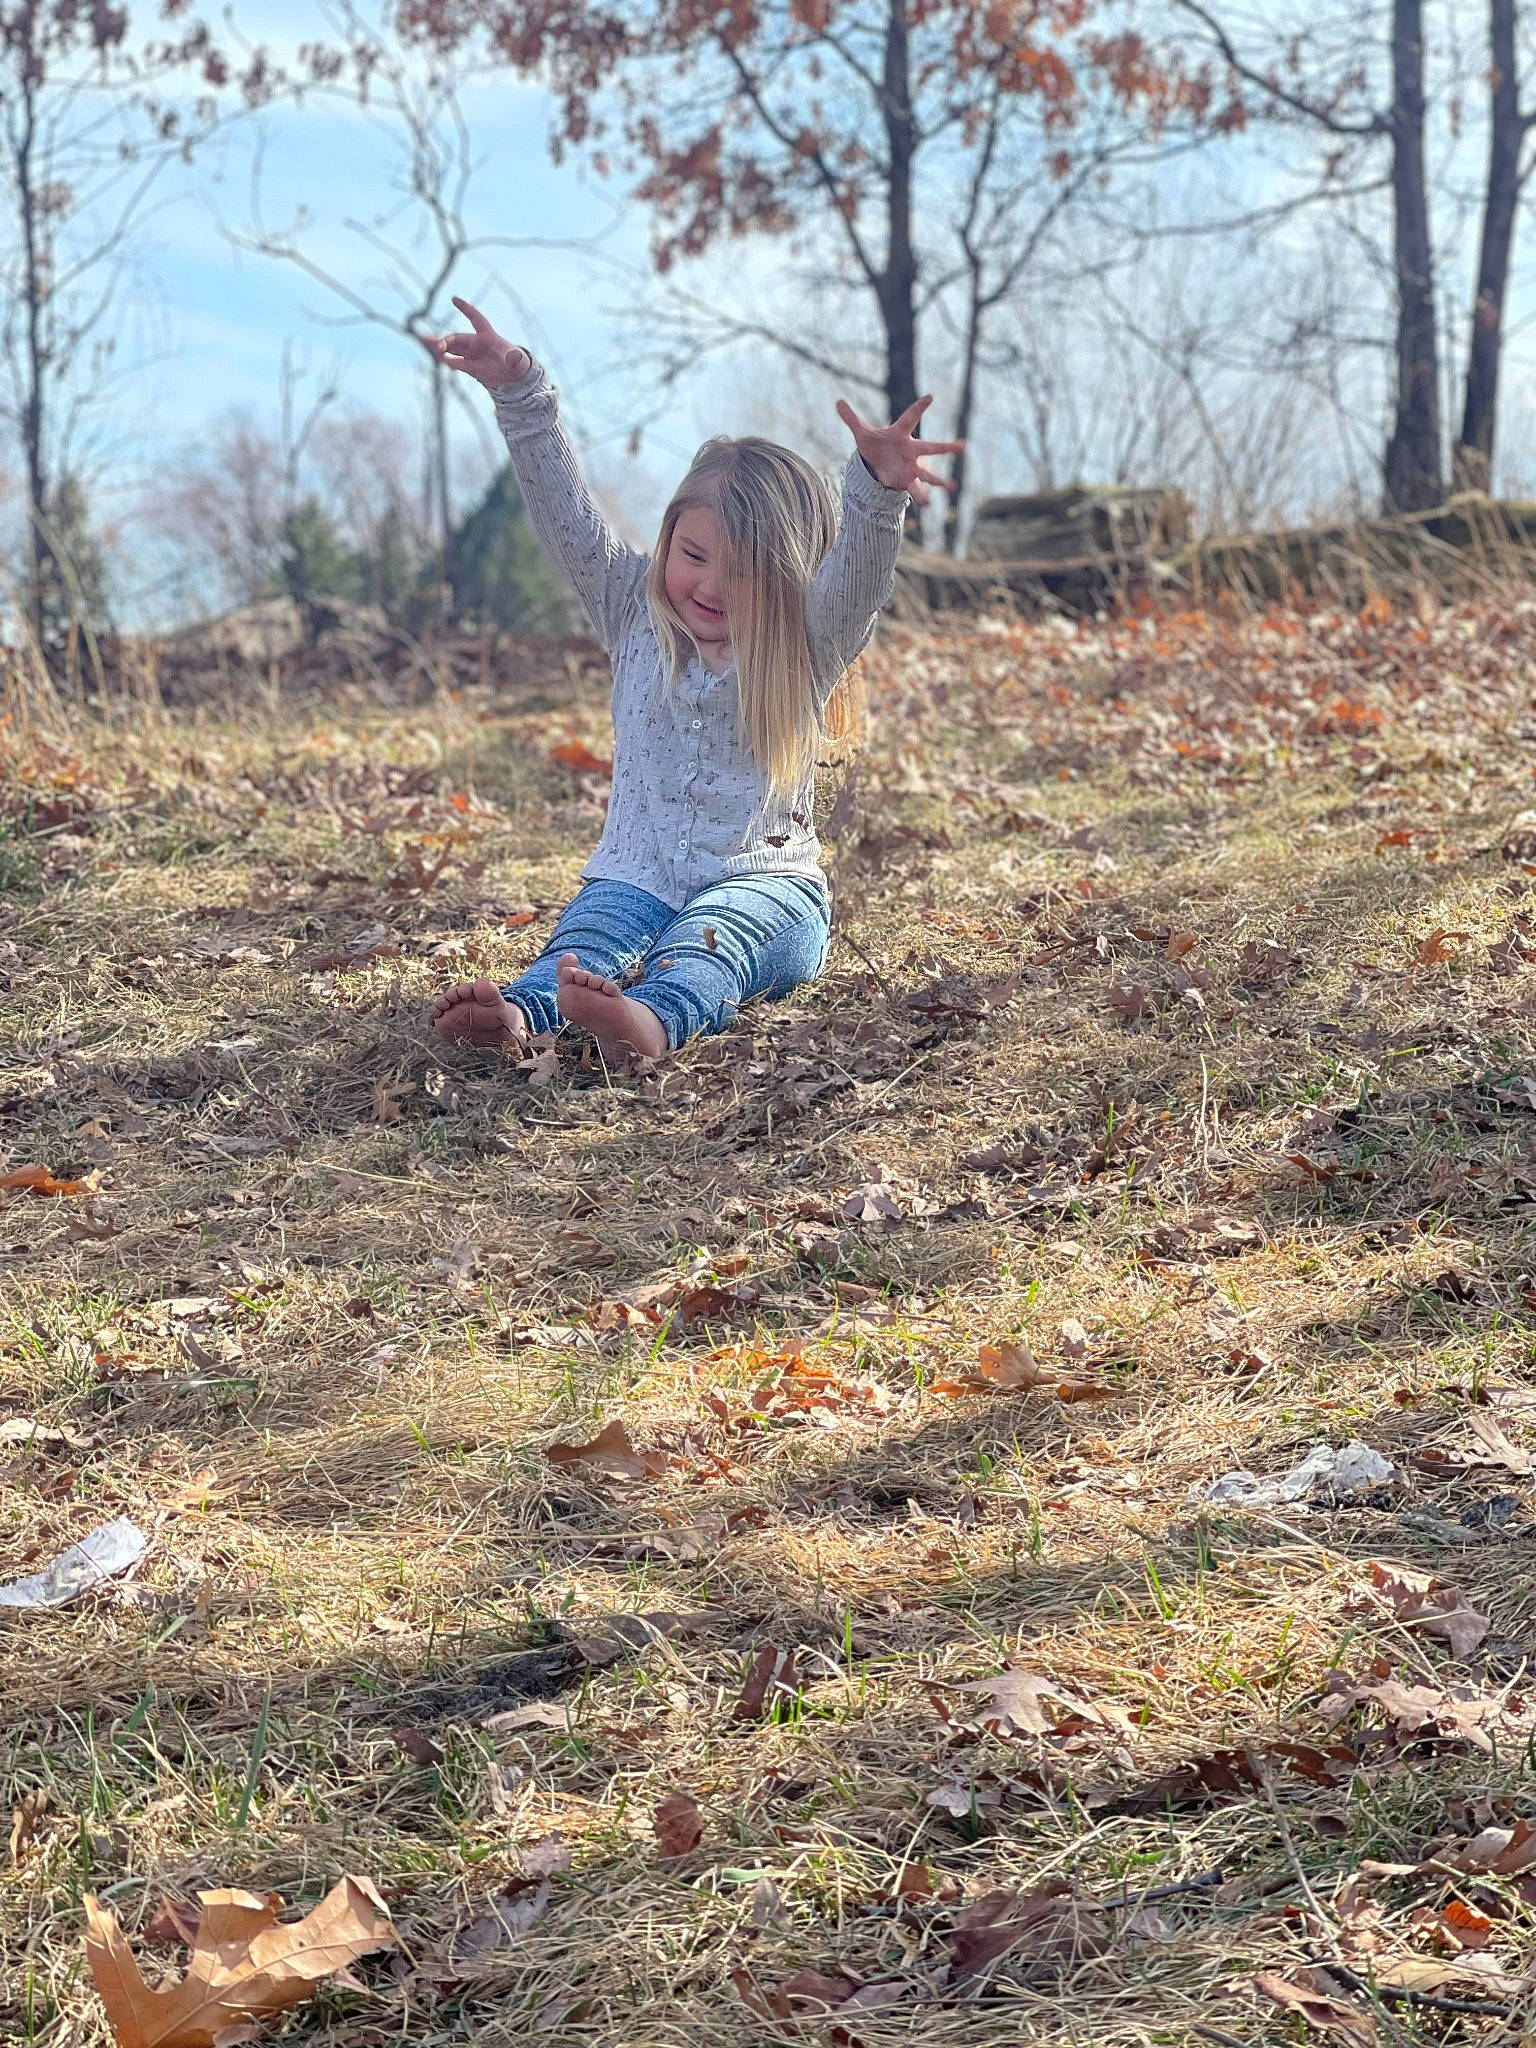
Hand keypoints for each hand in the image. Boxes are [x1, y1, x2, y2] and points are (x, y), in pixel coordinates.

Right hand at [421, 296, 531, 390]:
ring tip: (424, 341)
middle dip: (446, 340)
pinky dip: (446, 360)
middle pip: (457, 338)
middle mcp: (477, 343)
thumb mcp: (517, 361)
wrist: (514, 379)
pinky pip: (454, 361)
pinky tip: (438, 358)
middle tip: (439, 347)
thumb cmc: (516, 364)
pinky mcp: (469, 367)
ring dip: (440, 346)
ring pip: (452, 348)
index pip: (475, 318)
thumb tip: (516, 356)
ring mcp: (472, 354)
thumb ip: (515, 358)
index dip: (465, 309)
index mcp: (488, 336)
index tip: (454, 299)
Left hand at [835, 394, 962, 504]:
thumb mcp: (861, 433)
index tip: (930, 397)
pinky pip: (915, 489)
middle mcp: (911, 450)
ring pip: (928, 473)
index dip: (919, 408)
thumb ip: (851, 418)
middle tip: (962, 446)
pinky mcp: (907, 480)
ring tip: (952, 487)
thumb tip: (838, 401)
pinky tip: (928, 503)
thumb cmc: (875, 445)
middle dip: (946, 447)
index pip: (910, 418)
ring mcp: (911, 466)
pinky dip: (920, 495)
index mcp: (901, 434)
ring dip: (939, 481)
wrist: (878, 463)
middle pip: (931, 447)